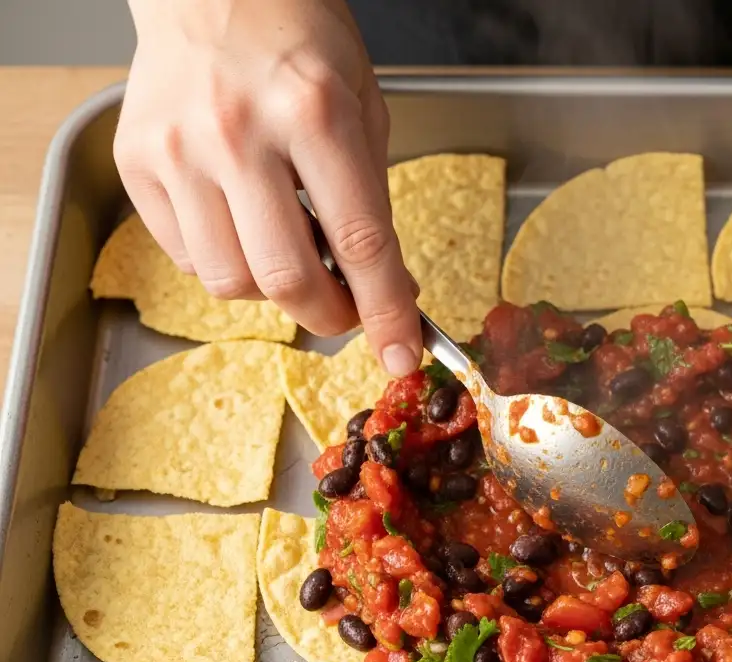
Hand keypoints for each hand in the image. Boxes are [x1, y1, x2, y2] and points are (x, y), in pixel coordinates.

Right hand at [116, 0, 422, 374]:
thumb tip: (389, 293)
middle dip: (328, 314)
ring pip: (230, 282)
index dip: (385, 312)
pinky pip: (188, 258)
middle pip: (286, 277)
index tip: (401, 354)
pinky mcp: (137, 162)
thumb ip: (374, 202)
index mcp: (315, 113)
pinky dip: (225, 261)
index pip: (360, 243)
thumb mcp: (364, 109)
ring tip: (288, 246)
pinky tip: (243, 221)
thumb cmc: (300, 44)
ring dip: (272, 288)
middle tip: (345, 309)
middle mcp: (239, 133)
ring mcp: (179, 149)